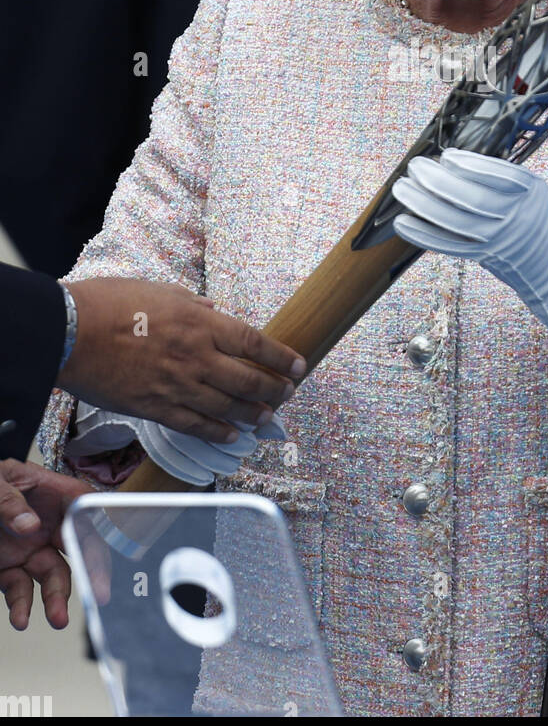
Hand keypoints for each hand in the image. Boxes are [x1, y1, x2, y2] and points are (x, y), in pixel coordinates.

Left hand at [0, 459, 103, 630]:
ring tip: (58, 618)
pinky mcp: (8, 568)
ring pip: (53, 574)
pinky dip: (22, 606)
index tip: (100, 550)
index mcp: (45, 491)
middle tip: (97, 594)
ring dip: (57, 597)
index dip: (96, 526)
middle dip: (89, 571)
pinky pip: (20, 589)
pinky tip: (21, 618)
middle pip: (77, 545)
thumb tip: (31, 525)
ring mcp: (27, 548)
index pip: (82, 506)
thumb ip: (8, 500)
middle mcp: (42, 522)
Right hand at [58, 278, 304, 444]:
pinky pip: (195, 424)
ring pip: (227, 406)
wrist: (70, 333)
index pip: (253, 342)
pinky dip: (217, 431)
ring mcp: (177, 385)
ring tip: (267, 418)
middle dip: (274, 388)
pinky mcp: (156, 408)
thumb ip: (191, 302)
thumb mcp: (160, 290)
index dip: (280, 357)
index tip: (299, 365)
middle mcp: (197, 357)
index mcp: (201, 323)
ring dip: (251, 413)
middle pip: (248, 379)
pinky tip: (231, 435)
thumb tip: (212, 308)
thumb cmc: (110, 304)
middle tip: (288, 394)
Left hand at [391, 149, 547, 412]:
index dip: (469, 165)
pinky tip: (403, 222)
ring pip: (456, 222)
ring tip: (402, 188)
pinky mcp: (484, 256)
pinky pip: (449, 245)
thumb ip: (500, 177)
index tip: (446, 156)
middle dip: (438, 181)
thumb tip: (451, 163)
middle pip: (472, 199)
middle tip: (415, 166)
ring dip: (423, 204)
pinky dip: (424, 233)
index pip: (498, 175)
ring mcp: (499, 240)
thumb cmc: (537, 216)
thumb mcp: (533, 189)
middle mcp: (516, 217)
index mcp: (531, 191)